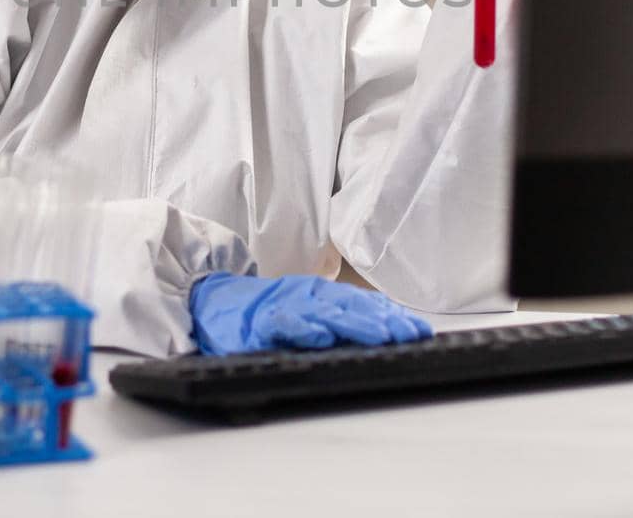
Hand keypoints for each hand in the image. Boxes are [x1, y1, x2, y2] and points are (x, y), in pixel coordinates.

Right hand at [190, 272, 432, 355]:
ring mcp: (285, 305)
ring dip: (354, 324)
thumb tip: (384, 329)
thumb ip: (339, 317)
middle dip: (383, 321)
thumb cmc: (263, 310)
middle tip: (408, 334)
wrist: (213, 300)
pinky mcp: (260, 321)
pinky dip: (303, 329)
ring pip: (324, 313)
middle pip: (352, 306)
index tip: (419, 330)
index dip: (392, 315)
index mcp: (322, 294)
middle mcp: (308, 295)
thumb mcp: (307, 309)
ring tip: (378, 336)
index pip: (365, 303)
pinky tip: (321, 337)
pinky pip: (284, 323)